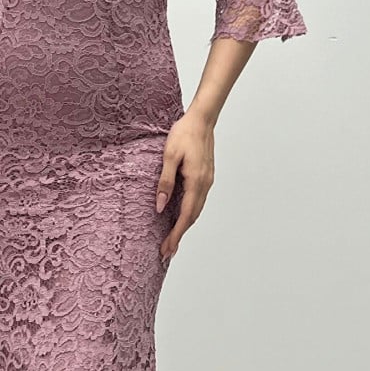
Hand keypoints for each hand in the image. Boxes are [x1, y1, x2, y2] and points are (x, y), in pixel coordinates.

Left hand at [155, 106, 214, 261]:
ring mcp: (208, 181)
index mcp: (196, 182)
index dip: (176, 234)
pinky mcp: (206, 176)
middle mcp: (205, 184)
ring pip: (197, 210)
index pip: (186, 216)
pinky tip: (181, 215)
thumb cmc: (184, 134)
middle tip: (167, 251)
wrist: (202, 119)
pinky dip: (190, 213)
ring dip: (185, 225)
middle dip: (180, 235)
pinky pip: (198, 200)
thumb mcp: (169, 156)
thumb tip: (161, 206)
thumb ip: (165, 181)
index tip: (168, 249)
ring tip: (172, 238)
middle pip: (193, 217)